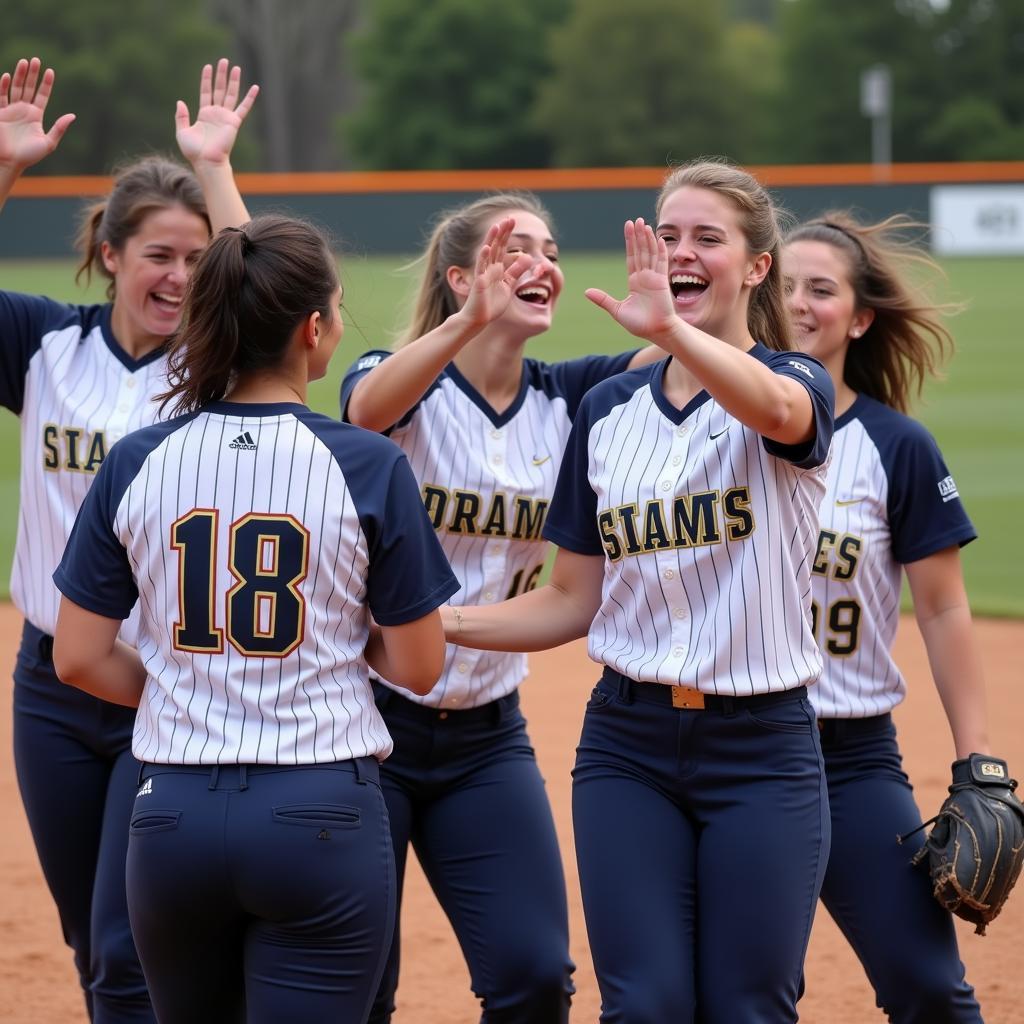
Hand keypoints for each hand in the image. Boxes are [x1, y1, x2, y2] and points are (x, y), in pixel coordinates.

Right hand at [0, 58, 74, 173]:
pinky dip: (4, 86)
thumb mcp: (48, 143)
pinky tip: (8, 76)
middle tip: (36, 60)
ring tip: (25, 62)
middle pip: (28, 87)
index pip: (42, 95)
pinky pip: (1, 96)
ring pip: (15, 88)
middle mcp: (23, 110)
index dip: (46, 84)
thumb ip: (59, 128)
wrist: (9, 162)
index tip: (50, 71)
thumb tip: (73, 115)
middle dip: (32, 74)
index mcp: (36, 116)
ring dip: (19, 75)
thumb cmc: (29, 155)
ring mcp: (10, 110)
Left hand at [175, 58, 257, 168]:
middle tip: (224, 61)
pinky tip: (255, 88)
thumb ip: (181, 117)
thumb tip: (180, 102)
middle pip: (220, 89)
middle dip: (221, 75)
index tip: (208, 66)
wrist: (206, 162)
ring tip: (235, 67)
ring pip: (231, 94)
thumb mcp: (182, 132)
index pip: (206, 92)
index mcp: (204, 115)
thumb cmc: (194, 151)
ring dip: (233, 81)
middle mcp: (216, 114)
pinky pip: (243, 108)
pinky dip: (250, 98)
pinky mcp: (234, 122)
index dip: (206, 79)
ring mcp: (226, 117)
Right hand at [459, 217, 534, 329]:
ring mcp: (483, 274)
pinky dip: (483, 258)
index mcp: (497, 268)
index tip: (513, 221)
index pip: (502, 247)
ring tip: (497, 227)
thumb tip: (529, 258)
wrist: (479, 319)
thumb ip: (517, 271)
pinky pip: (481, 268)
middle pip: (496, 246)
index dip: (507, 234)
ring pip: (487, 253)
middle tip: (509, 218)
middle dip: (503, 233)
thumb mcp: (509, 285)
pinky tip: (486, 247)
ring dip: (492, 240)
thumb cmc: (492, 304)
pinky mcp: (478, 282)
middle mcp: (489, 268)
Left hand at [585, 219, 677, 346]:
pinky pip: (661, 263)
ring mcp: (655, 278)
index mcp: (635, 282)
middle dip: (638, 236)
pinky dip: (660, 251)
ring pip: (650, 254)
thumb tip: (586, 292)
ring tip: (644, 224)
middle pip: (641, 252)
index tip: (628, 228)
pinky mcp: (662, 282)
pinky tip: (658, 239)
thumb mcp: (617, 310)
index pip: (631, 257)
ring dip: (648, 239)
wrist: (655, 332)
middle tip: (635, 220)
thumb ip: (603, 299)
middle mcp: (645, 277)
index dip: (630, 242)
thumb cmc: (639, 324)